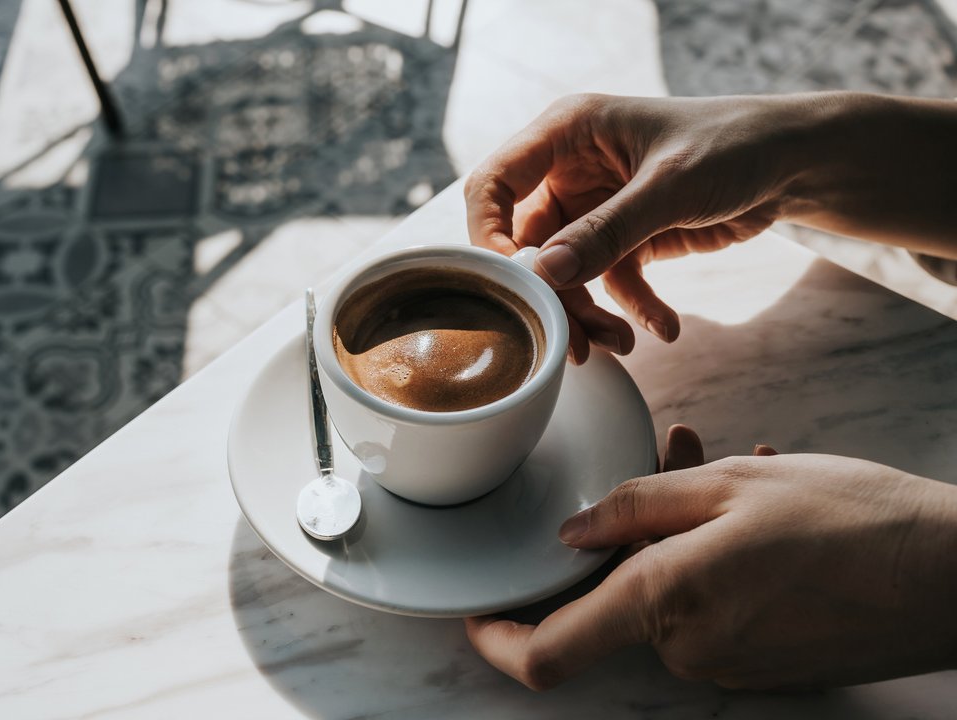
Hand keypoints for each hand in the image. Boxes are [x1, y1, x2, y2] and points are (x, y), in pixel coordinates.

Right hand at [465, 94, 817, 361]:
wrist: (794, 162)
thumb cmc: (734, 145)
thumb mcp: (670, 186)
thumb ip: (607, 231)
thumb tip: (545, 276)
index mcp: (566, 134)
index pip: (493, 185)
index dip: (488, 237)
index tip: (512, 284)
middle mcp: (569, 170)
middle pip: (528, 243)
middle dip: (550, 293)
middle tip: (571, 339)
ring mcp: (593, 208)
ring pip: (565, 272)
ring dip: (588, 311)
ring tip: (621, 343)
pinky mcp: (623, 238)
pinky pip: (608, 283)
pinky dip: (630, 309)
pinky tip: (663, 327)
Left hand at [466, 426, 956, 688]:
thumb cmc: (851, 521)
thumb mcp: (729, 486)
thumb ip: (635, 506)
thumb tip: (571, 532)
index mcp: (666, 604)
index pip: (548, 653)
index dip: (498, 638)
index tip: (478, 613)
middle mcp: (690, 649)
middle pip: (619, 594)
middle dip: (632, 529)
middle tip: (676, 458)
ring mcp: (730, 664)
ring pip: (670, 589)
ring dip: (684, 529)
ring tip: (735, 465)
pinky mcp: (766, 664)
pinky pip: (713, 605)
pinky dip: (717, 556)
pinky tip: (763, 501)